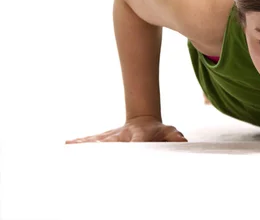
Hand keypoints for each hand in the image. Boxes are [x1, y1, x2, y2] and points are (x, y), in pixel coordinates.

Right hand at [65, 116, 187, 142]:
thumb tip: (181, 139)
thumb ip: (173, 136)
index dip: (136, 143)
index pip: (137, 140)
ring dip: (83, 144)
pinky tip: (66, 145)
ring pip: (96, 141)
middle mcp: (121, 136)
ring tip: (69, 145)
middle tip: (86, 146)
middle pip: (109, 140)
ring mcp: (111, 137)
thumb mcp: (167, 132)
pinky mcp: (104, 140)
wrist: (143, 123)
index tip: (132, 145)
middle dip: (98, 144)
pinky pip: (90, 142)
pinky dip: (79, 144)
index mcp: (138, 135)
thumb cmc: (156, 130)